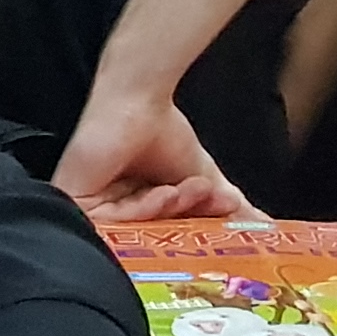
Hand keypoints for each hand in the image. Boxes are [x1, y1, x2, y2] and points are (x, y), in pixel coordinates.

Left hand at [50, 83, 252, 222]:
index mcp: (133, 213)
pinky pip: (108, 225)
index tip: (225, 216)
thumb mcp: (203, 178)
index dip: (196, 228)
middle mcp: (109, 215)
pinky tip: (162, 192)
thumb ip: (227, 205)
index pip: (166, 236)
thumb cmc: (162, 133)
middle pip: (150, 236)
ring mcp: (88, 211)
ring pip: (133, 232)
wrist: (139, 99)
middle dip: (185, 220)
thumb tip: (265, 225)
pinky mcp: (72, 202)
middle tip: (211, 200)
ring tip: (189, 188)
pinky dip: (140, 210)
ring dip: (168, 211)